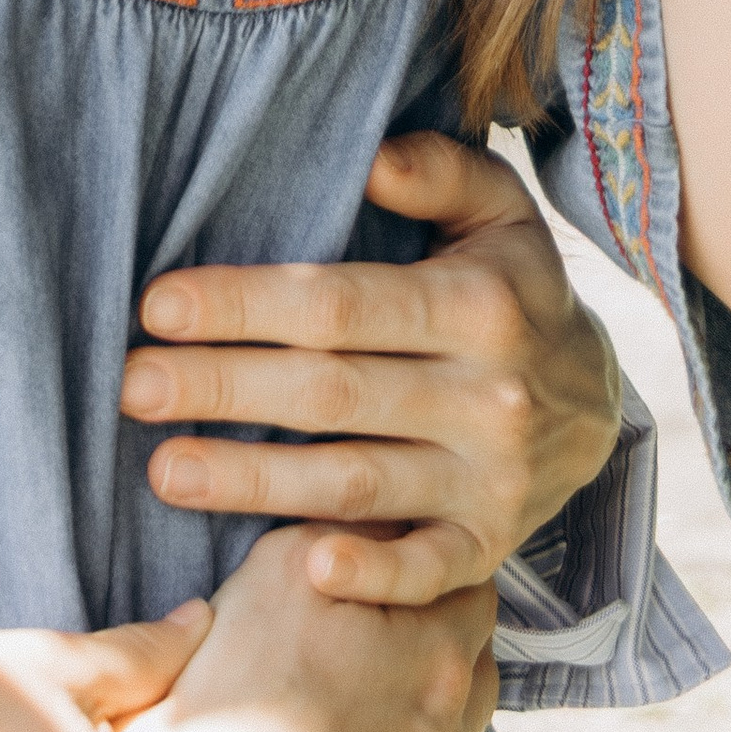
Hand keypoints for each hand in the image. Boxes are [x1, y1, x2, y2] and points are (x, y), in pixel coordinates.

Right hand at [116, 527, 495, 731]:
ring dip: (412, 725)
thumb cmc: (224, 690)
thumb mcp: (283, 565)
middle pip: (469, 673)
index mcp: (440, 664)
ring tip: (342, 712)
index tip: (388, 579)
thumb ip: (355, 532)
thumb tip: (390, 514)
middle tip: (363, 640)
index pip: (470, 591)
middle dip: (429, 649)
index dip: (426, 576)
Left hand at [121, 129, 621, 605]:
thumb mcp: (498, 211)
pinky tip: (304, 566)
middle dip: (223, 389)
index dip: (245, 304)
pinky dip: (374, 573)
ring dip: (255, 482)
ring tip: (163, 470)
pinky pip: (430, 572)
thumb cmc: (513, 286)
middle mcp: (488, 397)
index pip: (340, 303)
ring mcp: (491, 481)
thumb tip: (373, 158)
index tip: (157, 306)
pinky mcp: (490, 547)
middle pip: (332, 393)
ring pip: (357, 482)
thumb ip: (440, 172)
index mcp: (478, 306)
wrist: (599, 402)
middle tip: (131, 386)